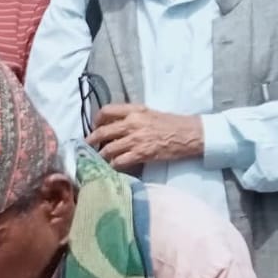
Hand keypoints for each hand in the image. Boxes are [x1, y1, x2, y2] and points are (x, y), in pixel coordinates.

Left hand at [87, 103, 203, 171]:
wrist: (190, 134)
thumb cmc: (172, 124)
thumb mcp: (150, 113)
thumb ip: (132, 116)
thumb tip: (114, 124)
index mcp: (135, 110)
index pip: (106, 111)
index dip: (96, 120)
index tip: (95, 127)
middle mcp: (132, 123)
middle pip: (102, 132)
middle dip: (91, 141)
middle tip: (88, 147)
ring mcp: (136, 139)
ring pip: (108, 149)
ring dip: (101, 156)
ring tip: (99, 159)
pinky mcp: (141, 153)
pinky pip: (119, 161)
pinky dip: (112, 165)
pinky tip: (111, 167)